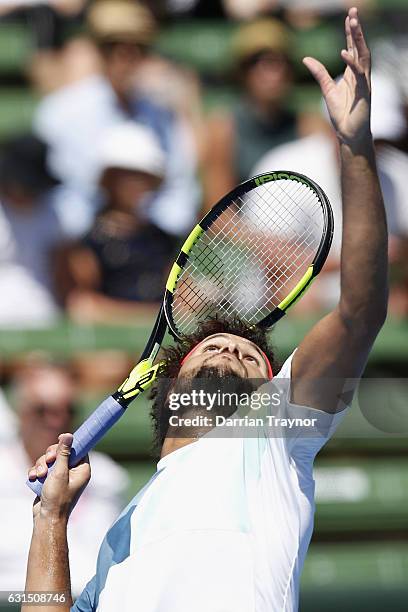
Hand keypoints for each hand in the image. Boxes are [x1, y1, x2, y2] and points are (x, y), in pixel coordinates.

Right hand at [28, 433, 90, 520]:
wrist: (46, 518)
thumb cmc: (57, 497)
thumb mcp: (60, 473)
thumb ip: (64, 453)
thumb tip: (69, 435)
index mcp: (82, 469)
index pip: (79, 449)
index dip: (70, 443)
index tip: (61, 438)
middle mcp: (73, 472)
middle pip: (62, 452)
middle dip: (51, 455)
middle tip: (48, 460)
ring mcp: (61, 476)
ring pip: (50, 460)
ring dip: (42, 465)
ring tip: (40, 474)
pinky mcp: (50, 480)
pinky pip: (43, 468)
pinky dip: (37, 471)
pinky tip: (33, 477)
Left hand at [303, 7, 370, 144]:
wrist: (349, 135)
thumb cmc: (342, 114)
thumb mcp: (327, 89)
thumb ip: (319, 73)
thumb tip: (306, 58)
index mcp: (353, 74)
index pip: (353, 48)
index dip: (351, 33)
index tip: (349, 16)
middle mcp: (361, 75)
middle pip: (360, 48)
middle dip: (357, 30)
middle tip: (353, 12)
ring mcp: (364, 83)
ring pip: (363, 56)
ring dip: (359, 40)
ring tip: (353, 23)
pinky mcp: (364, 93)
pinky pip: (359, 75)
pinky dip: (352, 63)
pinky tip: (345, 52)